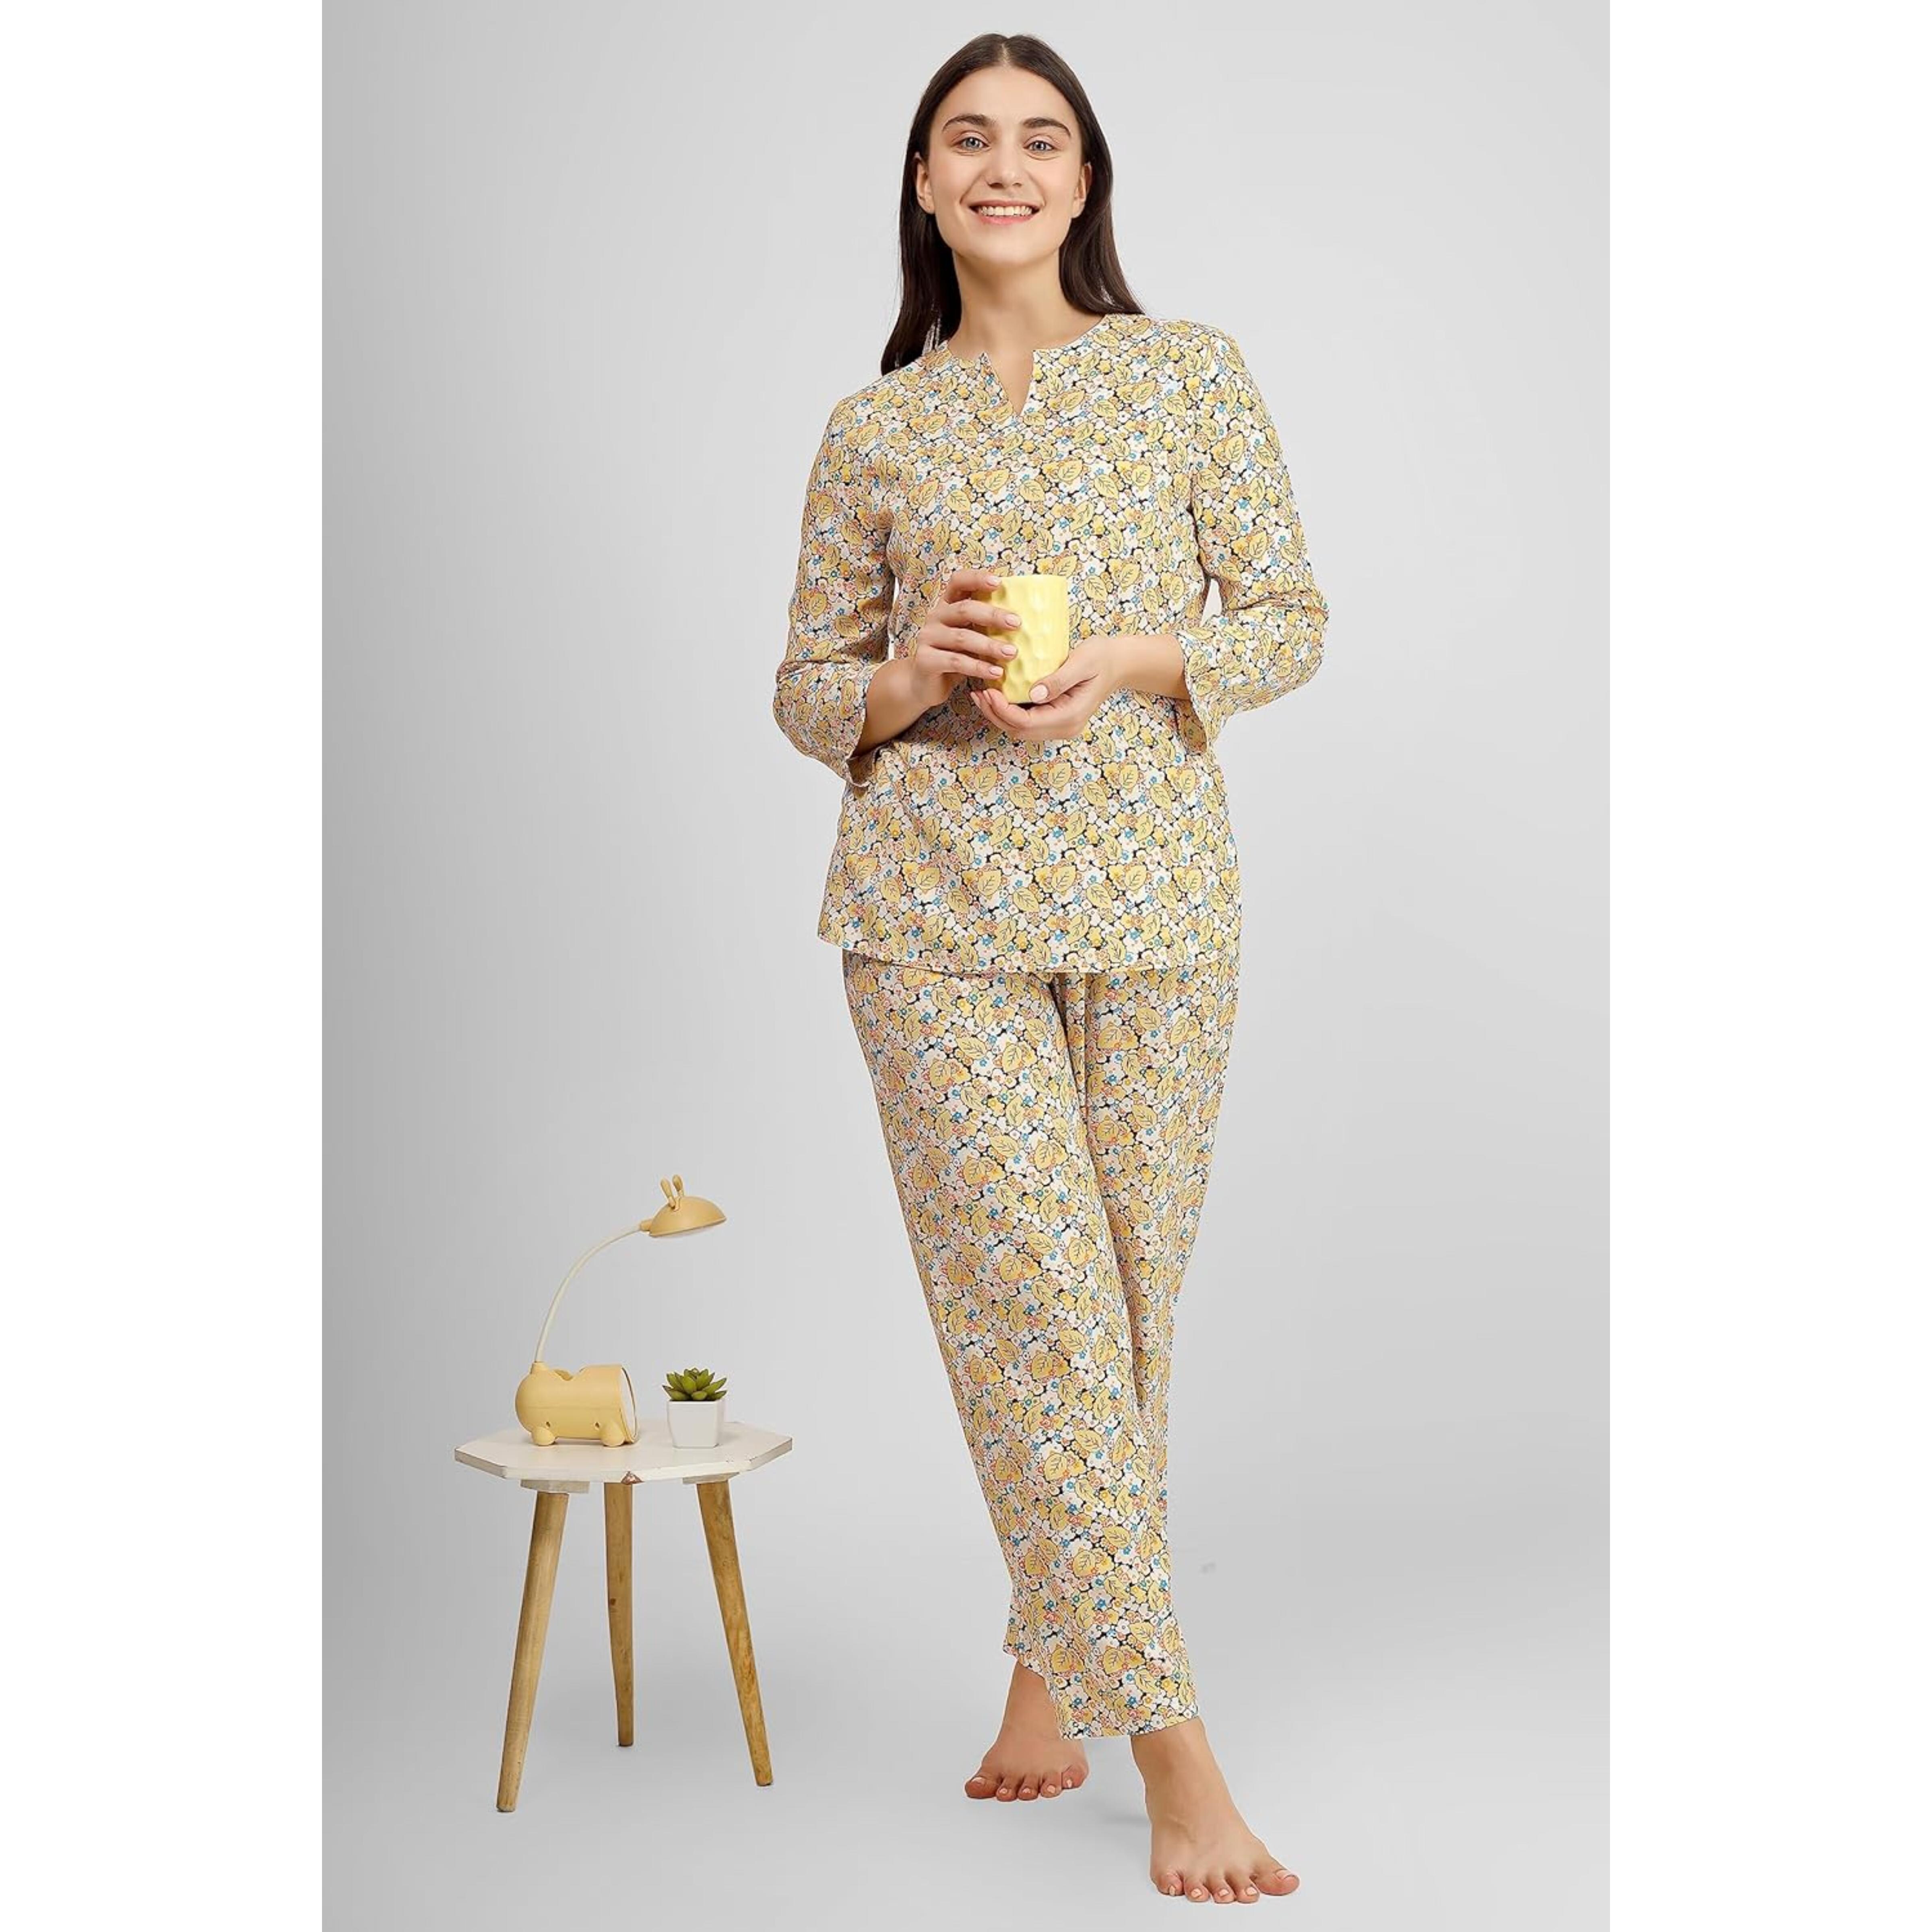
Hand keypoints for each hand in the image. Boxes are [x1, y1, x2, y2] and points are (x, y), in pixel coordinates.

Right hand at [905, 567, 1025, 708]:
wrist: (925, 683)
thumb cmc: (955, 655)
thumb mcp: (971, 636)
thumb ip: (986, 626)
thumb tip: (1024, 620)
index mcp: (947, 605)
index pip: (958, 581)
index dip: (976, 578)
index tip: (998, 582)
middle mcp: (935, 617)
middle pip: (964, 609)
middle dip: (992, 615)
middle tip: (1017, 623)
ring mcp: (928, 637)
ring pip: (962, 637)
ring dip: (990, 645)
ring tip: (1012, 653)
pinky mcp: (925, 660)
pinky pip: (956, 661)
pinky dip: (978, 667)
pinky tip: (996, 672)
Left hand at [970, 636, 1124, 742]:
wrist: (1118, 663)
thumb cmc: (1102, 657)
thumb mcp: (1082, 661)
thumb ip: (1058, 679)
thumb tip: (1033, 694)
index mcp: (1071, 716)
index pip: (1027, 723)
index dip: (1003, 710)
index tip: (988, 690)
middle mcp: (1065, 727)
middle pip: (1019, 731)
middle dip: (995, 714)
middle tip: (978, 692)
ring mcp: (1060, 726)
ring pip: (1020, 730)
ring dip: (999, 715)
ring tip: (982, 694)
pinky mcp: (1055, 718)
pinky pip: (1027, 721)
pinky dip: (1009, 711)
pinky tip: (998, 695)